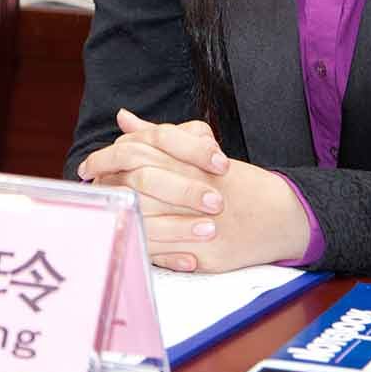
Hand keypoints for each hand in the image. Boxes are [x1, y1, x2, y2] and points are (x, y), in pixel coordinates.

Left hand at [78, 110, 309, 271]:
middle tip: (88, 188)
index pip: (140, 151)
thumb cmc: (238, 183)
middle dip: (107, 185)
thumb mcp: (199, 153)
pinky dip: (145, 244)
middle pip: (139, 181)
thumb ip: (158, 136)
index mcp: (192, 161)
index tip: (88, 166)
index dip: (108, 157)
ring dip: (121, 216)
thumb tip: (123, 118)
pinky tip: (129, 238)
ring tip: (103, 214)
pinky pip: (165, 252)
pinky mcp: (207, 253)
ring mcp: (200, 222)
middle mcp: (195, 187)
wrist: (282, 215)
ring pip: (148, 217)